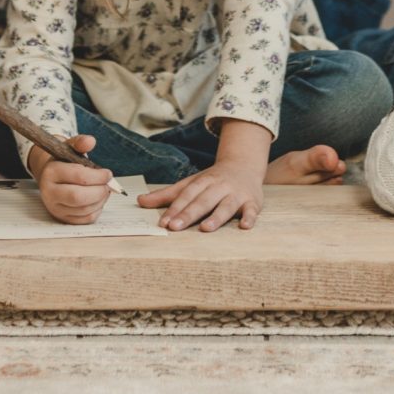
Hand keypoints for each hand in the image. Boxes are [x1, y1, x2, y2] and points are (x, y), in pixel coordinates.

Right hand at [31, 135, 115, 224]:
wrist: (50, 176)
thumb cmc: (63, 162)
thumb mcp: (70, 148)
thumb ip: (80, 142)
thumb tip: (90, 141)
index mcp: (51, 172)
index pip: (78, 176)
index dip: (98, 176)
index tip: (108, 174)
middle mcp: (49, 192)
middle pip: (78, 197)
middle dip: (99, 191)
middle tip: (108, 185)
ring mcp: (55, 207)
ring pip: (83, 210)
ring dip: (100, 200)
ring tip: (104, 190)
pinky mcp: (62, 218)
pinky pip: (84, 219)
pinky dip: (97, 210)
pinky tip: (98, 200)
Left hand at [140, 155, 264, 231]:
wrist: (244, 165)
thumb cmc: (213, 180)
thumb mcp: (190, 183)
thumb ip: (166, 194)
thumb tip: (140, 201)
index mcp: (202, 182)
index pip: (186, 196)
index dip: (175, 209)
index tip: (163, 222)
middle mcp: (218, 187)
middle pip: (203, 201)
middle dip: (189, 214)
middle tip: (175, 227)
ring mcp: (236, 194)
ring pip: (226, 205)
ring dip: (216, 217)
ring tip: (205, 228)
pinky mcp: (252, 201)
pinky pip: (252, 210)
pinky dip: (249, 218)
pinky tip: (244, 226)